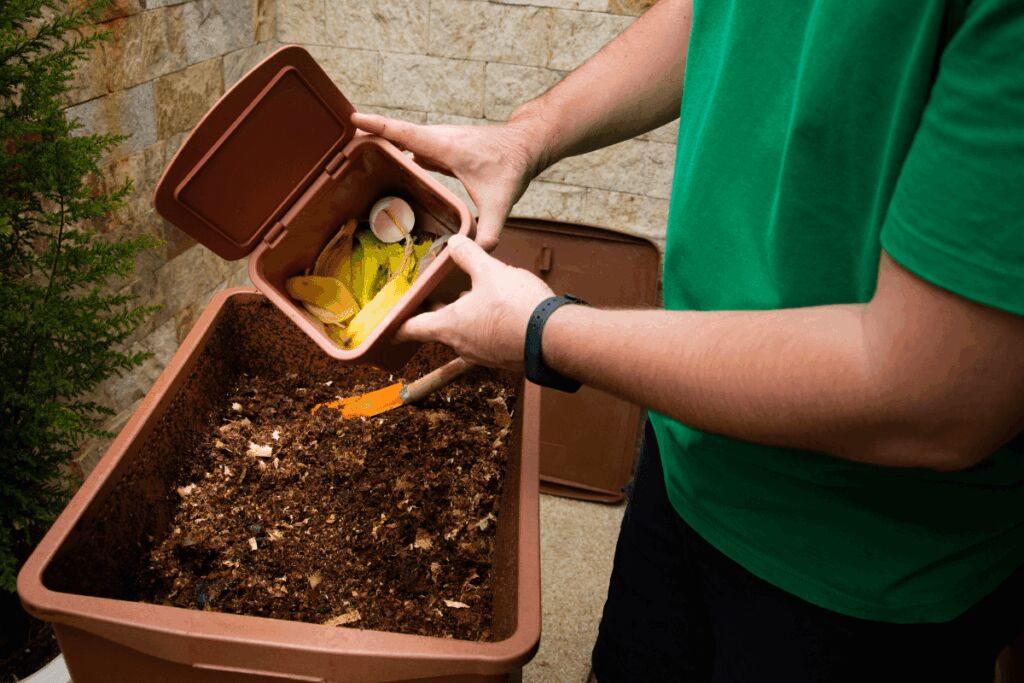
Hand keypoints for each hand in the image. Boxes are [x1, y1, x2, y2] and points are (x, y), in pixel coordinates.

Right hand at [350, 111, 548, 249]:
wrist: (525, 145)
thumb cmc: (512, 166)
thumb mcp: (500, 202)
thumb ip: (490, 229)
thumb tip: (480, 252)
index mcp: (444, 146)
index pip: (404, 133)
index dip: (377, 126)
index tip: (352, 121)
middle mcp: (437, 139)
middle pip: (395, 135)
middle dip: (369, 137)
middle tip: (341, 148)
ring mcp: (438, 141)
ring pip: (403, 140)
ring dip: (381, 144)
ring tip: (353, 157)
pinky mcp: (440, 147)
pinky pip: (411, 147)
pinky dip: (397, 153)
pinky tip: (386, 168)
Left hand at [395, 235, 553, 368]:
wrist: (554, 337)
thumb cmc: (516, 307)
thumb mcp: (490, 271)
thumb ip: (469, 255)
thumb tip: (455, 241)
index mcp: (450, 326)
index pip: (413, 328)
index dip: (399, 324)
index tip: (390, 325)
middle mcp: (462, 345)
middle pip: (441, 329)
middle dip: (439, 313)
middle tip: (436, 299)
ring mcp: (484, 354)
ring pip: (466, 333)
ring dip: (466, 317)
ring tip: (474, 296)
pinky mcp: (504, 357)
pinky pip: (488, 339)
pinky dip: (487, 325)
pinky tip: (501, 309)